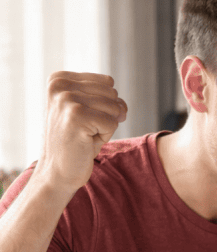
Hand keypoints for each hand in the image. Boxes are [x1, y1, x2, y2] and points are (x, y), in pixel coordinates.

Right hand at [34, 72, 127, 196]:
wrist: (58, 172)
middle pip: (112, 93)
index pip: (107, 82)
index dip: (103, 105)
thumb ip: (110, 100)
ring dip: (105, 127)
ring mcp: (66, 99)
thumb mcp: (92, 113)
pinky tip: (86, 142)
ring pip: (114, 108)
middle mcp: (60, 85)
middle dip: (106, 116)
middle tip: (84, 130)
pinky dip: (105, 137)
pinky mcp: (76, 116)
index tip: (82, 120)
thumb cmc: (77, 143)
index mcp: (59, 79)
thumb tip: (122, 108)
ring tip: (84, 136)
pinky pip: (112, 123)